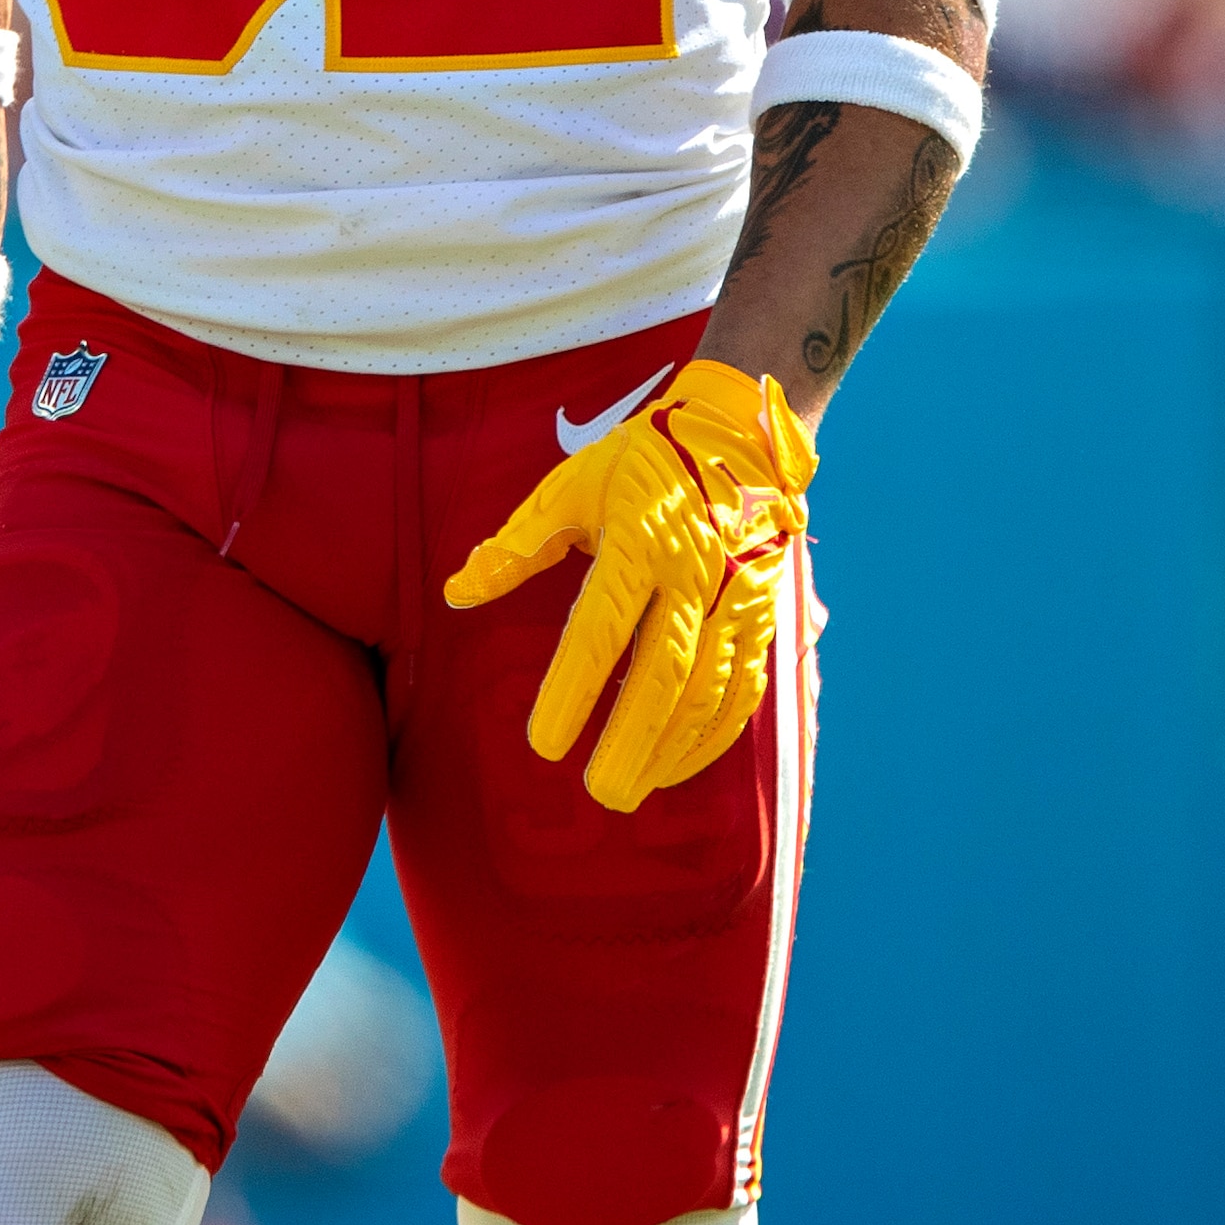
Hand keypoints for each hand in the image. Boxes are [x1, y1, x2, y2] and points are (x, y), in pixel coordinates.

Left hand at [442, 358, 816, 811]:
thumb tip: (458, 592)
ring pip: (710, 690)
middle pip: (666, 673)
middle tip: (599, 792)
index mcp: (641, 541)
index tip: (544, 743)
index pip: (604, 629)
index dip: (574, 690)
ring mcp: (739, 597)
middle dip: (633, 739)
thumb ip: (518, 545)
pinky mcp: (765, 613)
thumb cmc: (640, 461)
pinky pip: (744, 686)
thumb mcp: (572, 487)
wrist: (739, 433)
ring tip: (633, 789)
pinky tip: (679, 767)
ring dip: (672, 747)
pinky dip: (714, 734)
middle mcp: (698, 574)